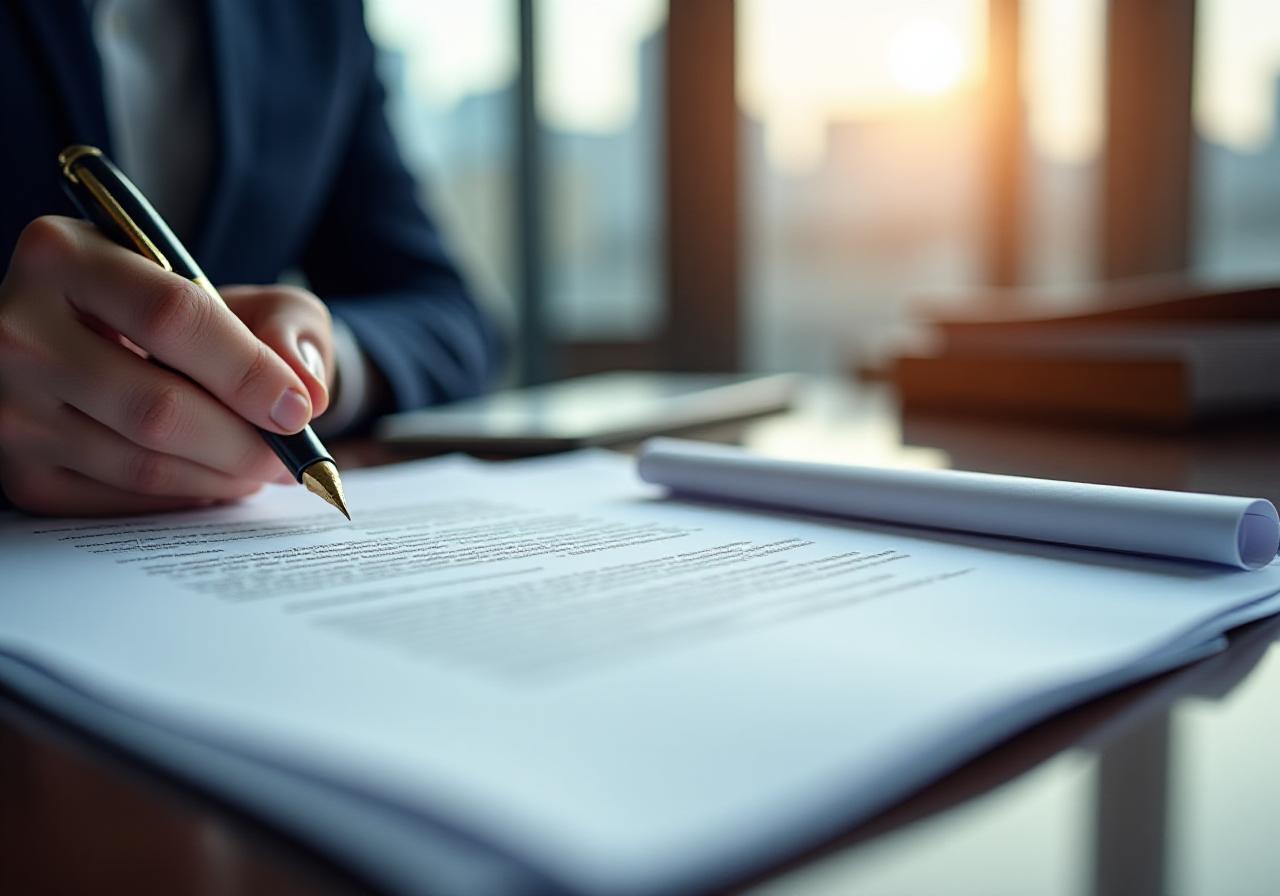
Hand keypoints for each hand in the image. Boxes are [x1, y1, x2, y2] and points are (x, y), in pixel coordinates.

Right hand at [0, 216, 333, 514]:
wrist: (124, 350)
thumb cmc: (195, 319)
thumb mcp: (252, 296)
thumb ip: (288, 325)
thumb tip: (305, 387)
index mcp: (64, 255)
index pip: (171, 316)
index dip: (247, 370)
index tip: (299, 409)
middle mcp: (17, 328)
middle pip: (156, 405)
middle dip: (244, 441)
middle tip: (291, 455)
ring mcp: (10, 406)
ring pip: (142, 462)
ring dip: (222, 476)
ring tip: (263, 466)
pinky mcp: (21, 472)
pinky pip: (123, 501)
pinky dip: (187, 497)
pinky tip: (216, 478)